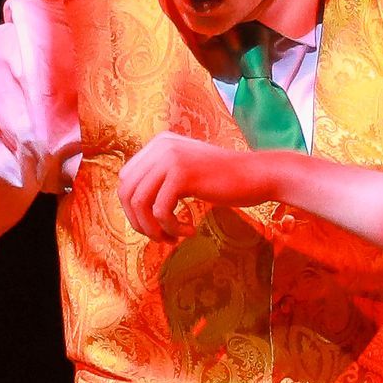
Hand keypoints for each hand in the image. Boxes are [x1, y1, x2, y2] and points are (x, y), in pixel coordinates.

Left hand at [118, 133, 275, 242]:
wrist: (257, 175)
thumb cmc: (225, 180)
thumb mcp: (187, 172)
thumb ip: (161, 180)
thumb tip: (133, 208)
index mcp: (159, 144)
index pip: (126, 180)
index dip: (134, 209)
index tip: (154, 225)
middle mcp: (161, 146)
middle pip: (127, 192)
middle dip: (139, 222)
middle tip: (161, 237)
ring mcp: (170, 158)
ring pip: (140, 203)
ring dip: (154, 228)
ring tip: (173, 238)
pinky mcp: (182, 174)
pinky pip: (161, 211)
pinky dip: (172, 228)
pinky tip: (190, 231)